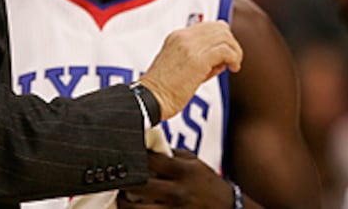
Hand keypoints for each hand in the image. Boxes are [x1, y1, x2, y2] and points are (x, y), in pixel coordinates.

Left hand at [117, 150, 234, 207]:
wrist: (228, 207)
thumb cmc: (207, 183)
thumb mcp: (193, 162)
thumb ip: (170, 155)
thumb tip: (145, 146)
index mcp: (183, 171)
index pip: (149, 161)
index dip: (133, 157)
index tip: (125, 156)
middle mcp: (178, 191)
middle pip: (140, 185)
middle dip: (125, 182)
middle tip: (119, 179)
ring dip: (125, 203)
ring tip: (123, 197)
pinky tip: (135, 206)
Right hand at [139, 20, 241, 119]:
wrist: (150, 99)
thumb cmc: (163, 89)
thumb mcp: (179, 65)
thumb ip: (199, 57)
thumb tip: (223, 59)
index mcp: (177, 36)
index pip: (209, 25)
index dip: (222, 38)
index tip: (226, 53)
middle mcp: (183, 37)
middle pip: (220, 28)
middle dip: (231, 43)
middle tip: (233, 60)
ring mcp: (190, 46)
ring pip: (225, 36)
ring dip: (235, 51)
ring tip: (234, 65)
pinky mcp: (197, 60)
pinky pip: (226, 50)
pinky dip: (234, 58)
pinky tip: (233, 68)